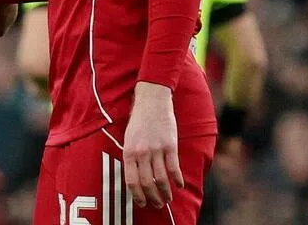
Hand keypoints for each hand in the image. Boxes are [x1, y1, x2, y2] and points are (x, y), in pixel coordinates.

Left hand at [123, 82, 182, 208]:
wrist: (152, 102)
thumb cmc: (138, 121)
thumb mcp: (128, 138)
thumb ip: (131, 157)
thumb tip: (135, 178)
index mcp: (129, 151)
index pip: (131, 181)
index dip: (137, 195)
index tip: (141, 203)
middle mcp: (141, 153)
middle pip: (147, 183)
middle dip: (152, 198)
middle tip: (157, 205)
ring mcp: (156, 150)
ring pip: (161, 179)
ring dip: (165, 193)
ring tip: (168, 199)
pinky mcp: (170, 146)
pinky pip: (173, 168)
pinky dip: (177, 180)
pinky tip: (179, 185)